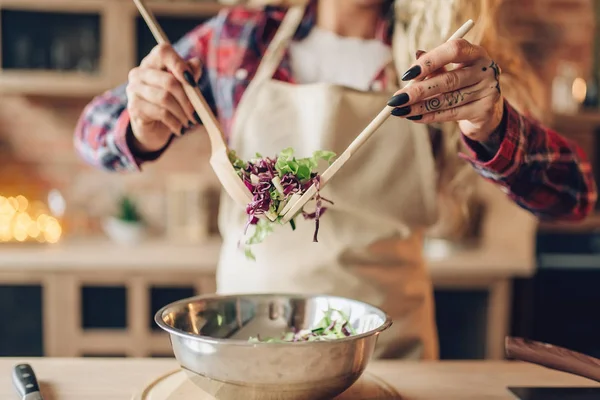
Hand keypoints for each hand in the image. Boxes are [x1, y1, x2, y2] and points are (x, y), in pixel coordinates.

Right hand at [126, 43, 201, 152]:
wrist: (153, 127)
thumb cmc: (171, 102)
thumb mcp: (183, 87)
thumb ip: (190, 73)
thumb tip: (195, 64)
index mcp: (152, 62)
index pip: (164, 52)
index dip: (180, 64)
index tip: (193, 82)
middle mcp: (139, 73)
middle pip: (169, 80)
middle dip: (187, 99)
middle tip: (196, 112)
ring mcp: (134, 90)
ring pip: (165, 98)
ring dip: (182, 113)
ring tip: (189, 121)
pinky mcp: (134, 107)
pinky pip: (161, 113)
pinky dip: (175, 122)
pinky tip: (179, 128)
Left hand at [387, 39, 503, 141]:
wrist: (485, 108)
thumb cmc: (462, 83)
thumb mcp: (451, 69)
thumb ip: (435, 65)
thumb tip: (417, 54)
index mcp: (475, 52)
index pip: (454, 50)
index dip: (430, 61)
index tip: (407, 74)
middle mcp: (485, 69)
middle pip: (449, 79)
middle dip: (419, 90)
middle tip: (397, 98)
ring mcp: (487, 90)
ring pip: (448, 99)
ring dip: (420, 106)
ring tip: (400, 110)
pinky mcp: (483, 110)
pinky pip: (451, 114)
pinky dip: (430, 116)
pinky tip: (414, 117)